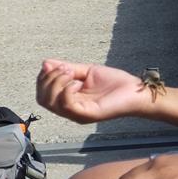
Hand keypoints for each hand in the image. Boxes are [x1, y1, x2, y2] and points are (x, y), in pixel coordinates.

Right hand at [36, 60, 150, 122]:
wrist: (135, 91)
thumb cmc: (115, 83)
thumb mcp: (87, 71)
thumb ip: (66, 69)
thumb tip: (45, 63)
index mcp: (68, 100)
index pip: (42, 93)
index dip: (44, 77)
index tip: (59, 65)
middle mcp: (70, 109)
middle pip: (42, 99)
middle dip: (48, 79)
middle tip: (65, 69)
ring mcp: (77, 114)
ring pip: (50, 103)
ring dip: (56, 82)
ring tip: (71, 74)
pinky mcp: (87, 115)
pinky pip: (66, 105)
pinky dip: (67, 90)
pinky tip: (78, 82)